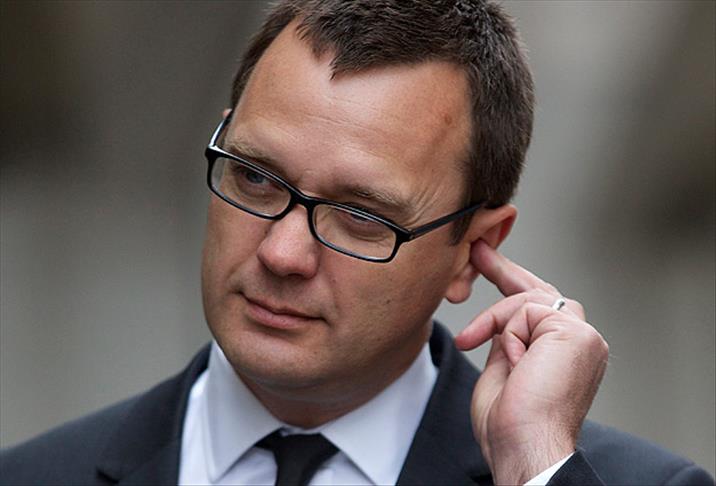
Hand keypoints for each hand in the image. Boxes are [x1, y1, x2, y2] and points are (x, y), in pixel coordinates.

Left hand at [455, 240, 608, 484]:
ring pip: (527, 300)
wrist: (524, 446)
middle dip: (503, 271)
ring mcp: (582, 335)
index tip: (484, 262)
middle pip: (540, 292)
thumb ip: (507, 343)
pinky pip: (526, 310)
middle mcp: (580, 342)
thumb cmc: (510, 425)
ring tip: (474, 343)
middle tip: (476, 250)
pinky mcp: (575, 332)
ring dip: (495, 322)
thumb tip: (502, 325)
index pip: (539, 308)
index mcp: (565, 354)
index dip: (510, 282)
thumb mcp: (502, 372)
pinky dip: (506, 332)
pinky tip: (510, 359)